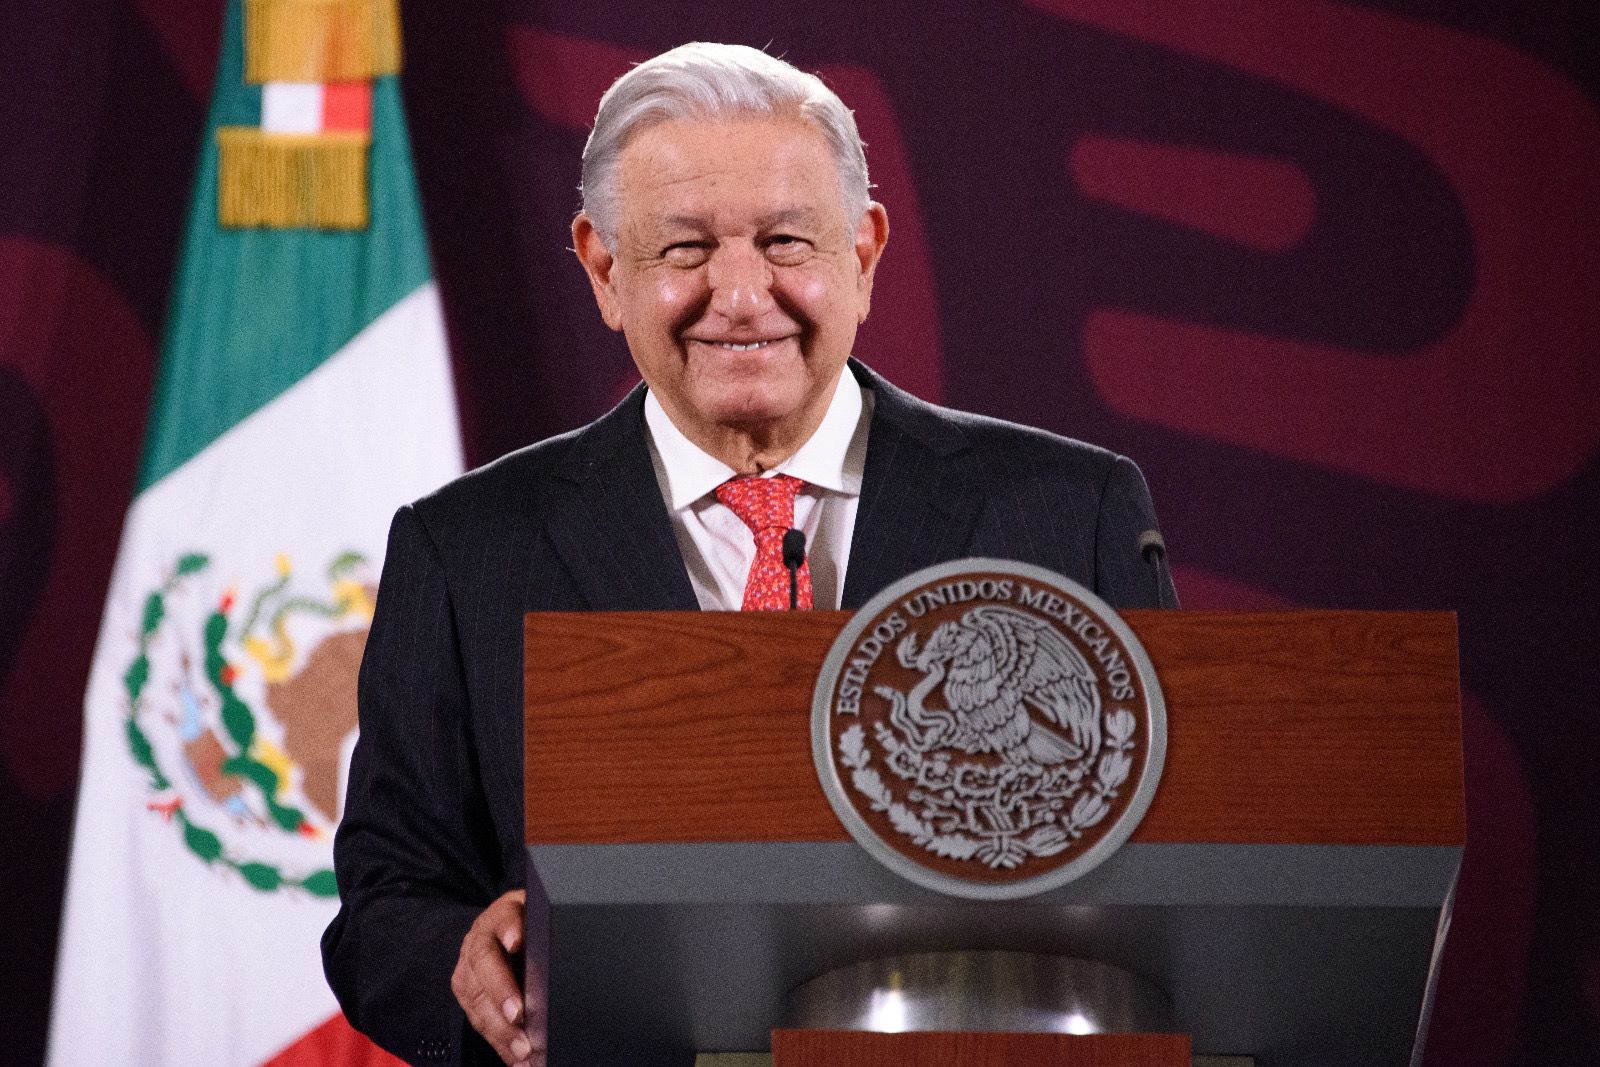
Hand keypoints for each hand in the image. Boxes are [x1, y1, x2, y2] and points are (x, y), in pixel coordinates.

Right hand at [451, 889, 542, 1066]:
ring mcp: (468, 967)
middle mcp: (480, 938)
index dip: (509, 928)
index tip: (517, 941)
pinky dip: (499, 1044)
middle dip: (501, 991)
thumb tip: (581, 943)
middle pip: (485, 964)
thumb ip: (550, 928)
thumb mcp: (540, 918)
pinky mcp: (466, 993)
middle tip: (519, 1015)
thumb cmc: (529, 927)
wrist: (495, 933)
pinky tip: (517, 1059)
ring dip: (500, 1029)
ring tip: (523, 1049)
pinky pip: (478, 1021)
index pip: (504, 916)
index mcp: (503, 913)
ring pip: (478, 999)